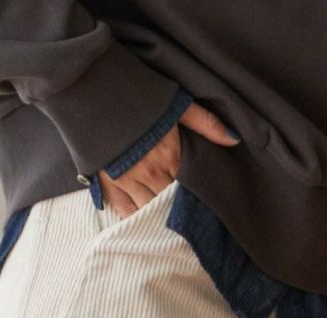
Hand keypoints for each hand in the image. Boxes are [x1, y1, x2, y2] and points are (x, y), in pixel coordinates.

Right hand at [99, 102, 238, 214]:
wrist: (92, 87)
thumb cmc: (135, 92)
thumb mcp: (176, 102)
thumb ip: (206, 123)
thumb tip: (234, 140)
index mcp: (170, 155)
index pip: (189, 188)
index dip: (196, 196)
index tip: (203, 204)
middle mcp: (151, 173)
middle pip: (171, 202)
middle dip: (178, 208)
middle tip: (188, 217)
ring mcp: (127, 181)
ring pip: (150, 211)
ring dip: (159, 215)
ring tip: (168, 222)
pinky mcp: (108, 184)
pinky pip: (126, 212)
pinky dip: (136, 218)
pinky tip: (145, 220)